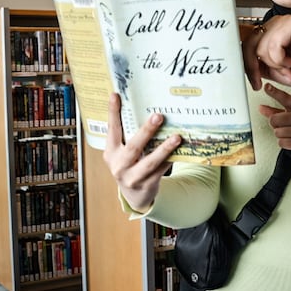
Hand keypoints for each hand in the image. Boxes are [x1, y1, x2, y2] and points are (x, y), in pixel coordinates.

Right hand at [103, 93, 177, 211]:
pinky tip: (179, 150)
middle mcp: (119, 165)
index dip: (113, 113)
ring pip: (150, 162)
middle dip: (146, 131)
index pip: (111, 130)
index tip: (116, 95)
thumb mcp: (122, 152)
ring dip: (164, 148)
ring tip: (176, 137)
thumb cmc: (129, 165)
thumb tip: (144, 110)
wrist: (134, 195)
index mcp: (111, 152)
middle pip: (134, 147)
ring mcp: (133, 177)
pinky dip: (170, 159)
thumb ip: (128, 137)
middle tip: (158, 116)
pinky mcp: (147, 185)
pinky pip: (161, 170)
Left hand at [243, 15, 290, 90]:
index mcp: (271, 32)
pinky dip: (280, 59)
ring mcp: (286, 21)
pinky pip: (273, 43)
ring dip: (274, 65)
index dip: (246, 64)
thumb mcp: (274, 70)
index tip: (254, 82)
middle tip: (261, 81)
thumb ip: (258, 64)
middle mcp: (277, 24)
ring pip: (261, 45)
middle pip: (249, 43)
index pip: (247, 43)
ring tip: (288, 70)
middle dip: (254, 67)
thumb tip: (239, 64)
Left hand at [259, 83, 290, 163]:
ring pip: (277, 132)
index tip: (266, 87)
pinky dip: (285, 143)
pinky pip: (281, 143)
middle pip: (274, 119)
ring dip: (282, 135)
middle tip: (286, 127)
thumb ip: (278, 111)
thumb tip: (261, 108)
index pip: (285, 98)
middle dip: (276, 125)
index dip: (274, 92)